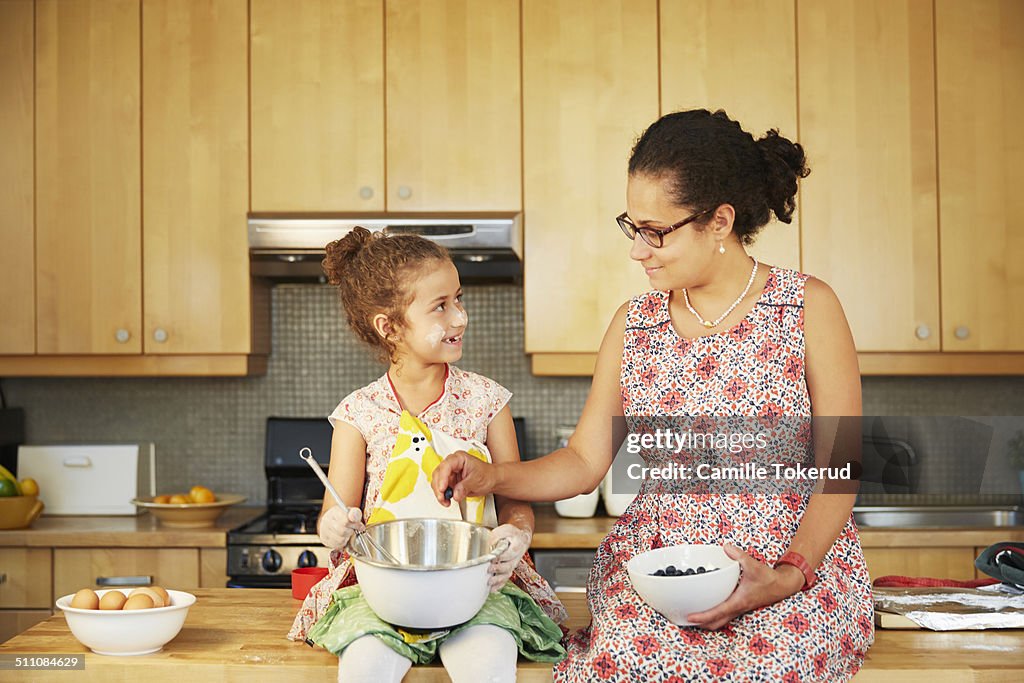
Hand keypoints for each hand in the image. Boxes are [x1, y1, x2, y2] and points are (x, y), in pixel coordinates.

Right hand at [318, 505, 363, 550]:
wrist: (332, 520)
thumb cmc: (343, 516)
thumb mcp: (351, 511)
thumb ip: (355, 514)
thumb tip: (358, 523)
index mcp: (334, 512)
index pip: (346, 521)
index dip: (355, 525)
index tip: (360, 526)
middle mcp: (326, 521)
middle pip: (343, 532)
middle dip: (351, 532)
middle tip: (352, 530)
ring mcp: (324, 531)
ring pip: (340, 540)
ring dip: (346, 538)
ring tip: (347, 533)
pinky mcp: (324, 539)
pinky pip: (336, 545)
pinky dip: (342, 543)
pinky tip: (342, 537)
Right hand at [431, 451, 497, 504]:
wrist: (491, 480)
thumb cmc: (487, 475)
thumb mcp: (477, 480)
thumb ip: (465, 487)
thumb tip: (455, 494)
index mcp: (459, 458)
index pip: (446, 466)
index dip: (442, 477)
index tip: (442, 488)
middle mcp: (452, 464)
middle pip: (438, 473)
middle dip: (438, 487)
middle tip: (442, 497)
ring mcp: (450, 473)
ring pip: (437, 481)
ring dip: (439, 493)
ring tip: (446, 501)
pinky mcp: (449, 481)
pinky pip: (441, 488)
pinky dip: (442, 495)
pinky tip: (447, 500)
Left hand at [487, 524, 530, 591]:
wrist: (520, 538)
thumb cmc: (511, 534)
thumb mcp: (504, 530)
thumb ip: (496, 537)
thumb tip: (488, 545)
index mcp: (518, 545)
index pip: (512, 552)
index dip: (503, 556)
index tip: (493, 558)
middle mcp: (517, 557)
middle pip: (509, 565)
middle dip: (499, 569)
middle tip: (489, 569)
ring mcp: (513, 564)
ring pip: (507, 574)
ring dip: (498, 579)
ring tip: (489, 582)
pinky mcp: (509, 570)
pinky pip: (505, 579)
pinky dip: (499, 585)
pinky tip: (492, 589)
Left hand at [684, 544, 804, 629]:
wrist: (781, 586)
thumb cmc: (768, 578)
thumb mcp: (753, 564)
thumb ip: (739, 555)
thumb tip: (726, 547)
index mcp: (739, 601)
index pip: (717, 613)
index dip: (703, 616)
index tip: (690, 617)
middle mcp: (737, 608)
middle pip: (716, 623)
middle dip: (701, 624)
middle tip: (685, 619)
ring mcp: (739, 609)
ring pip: (720, 621)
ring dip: (706, 622)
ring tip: (692, 617)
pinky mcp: (740, 606)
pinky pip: (724, 615)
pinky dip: (714, 615)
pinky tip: (707, 606)